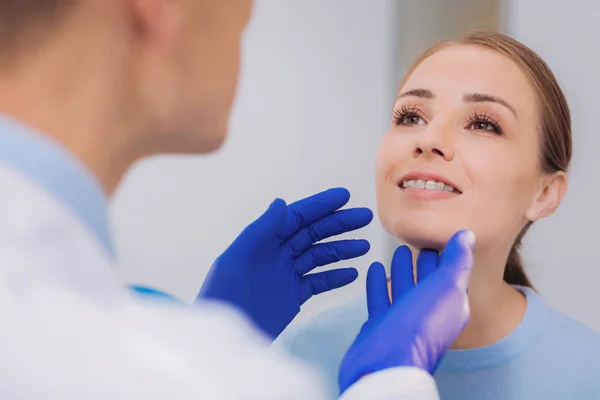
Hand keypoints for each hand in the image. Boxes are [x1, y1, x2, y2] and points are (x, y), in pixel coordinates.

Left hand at [197, 188, 372, 339]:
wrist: (223, 338)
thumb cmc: (223, 295)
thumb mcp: (237, 258)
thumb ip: (261, 230)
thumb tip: (281, 203)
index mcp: (263, 240)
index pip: (297, 217)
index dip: (320, 205)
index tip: (344, 196)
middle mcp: (277, 254)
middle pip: (313, 233)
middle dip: (338, 224)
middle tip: (364, 217)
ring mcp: (287, 275)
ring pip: (319, 256)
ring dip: (341, 250)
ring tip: (363, 246)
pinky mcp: (293, 296)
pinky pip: (318, 282)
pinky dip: (335, 277)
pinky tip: (352, 274)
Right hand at [338, 230, 474, 393]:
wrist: (386, 361)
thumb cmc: (418, 329)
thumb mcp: (446, 287)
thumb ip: (457, 261)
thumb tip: (467, 236)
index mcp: (449, 304)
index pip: (449, 273)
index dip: (446, 254)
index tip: (441, 236)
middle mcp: (426, 312)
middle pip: (426, 280)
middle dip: (423, 261)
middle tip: (418, 241)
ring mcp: (402, 319)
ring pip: (402, 287)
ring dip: (400, 269)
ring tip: (398, 250)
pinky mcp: (380, 324)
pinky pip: (379, 297)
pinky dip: (377, 282)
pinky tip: (374, 268)